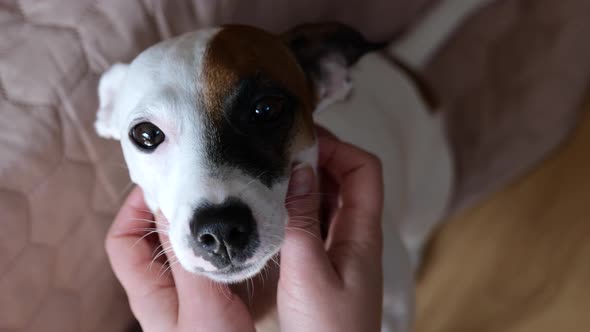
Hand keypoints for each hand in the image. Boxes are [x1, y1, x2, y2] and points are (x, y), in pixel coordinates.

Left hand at [105, 187, 255, 331]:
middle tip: (196, 188)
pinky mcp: (206, 303)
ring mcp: (183, 298)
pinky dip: (210, 245)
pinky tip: (232, 240)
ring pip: (178, 250)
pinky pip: (200, 264)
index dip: (135, 208)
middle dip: (168, 210)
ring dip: (192, 227)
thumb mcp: (200, 303)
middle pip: (148, 240)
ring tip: (216, 208)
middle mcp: (161, 292)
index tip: (165, 183)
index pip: (121, 240)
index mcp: (148, 293)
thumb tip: (167, 207)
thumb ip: (185, 257)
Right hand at [278, 127, 384, 331]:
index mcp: (362, 233)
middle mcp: (357, 235)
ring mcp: (343, 248)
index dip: (337, 149)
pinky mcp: (328, 262)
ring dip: (307, 182)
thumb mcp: (306, 271)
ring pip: (331, 199)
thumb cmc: (326, 330)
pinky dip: (300, 206)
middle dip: (319, 158)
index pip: (364, 170)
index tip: (300, 144)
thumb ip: (302, 219)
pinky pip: (319, 220)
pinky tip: (276, 208)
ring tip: (273, 175)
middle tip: (280, 153)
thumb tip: (298, 169)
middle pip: (349, 178)